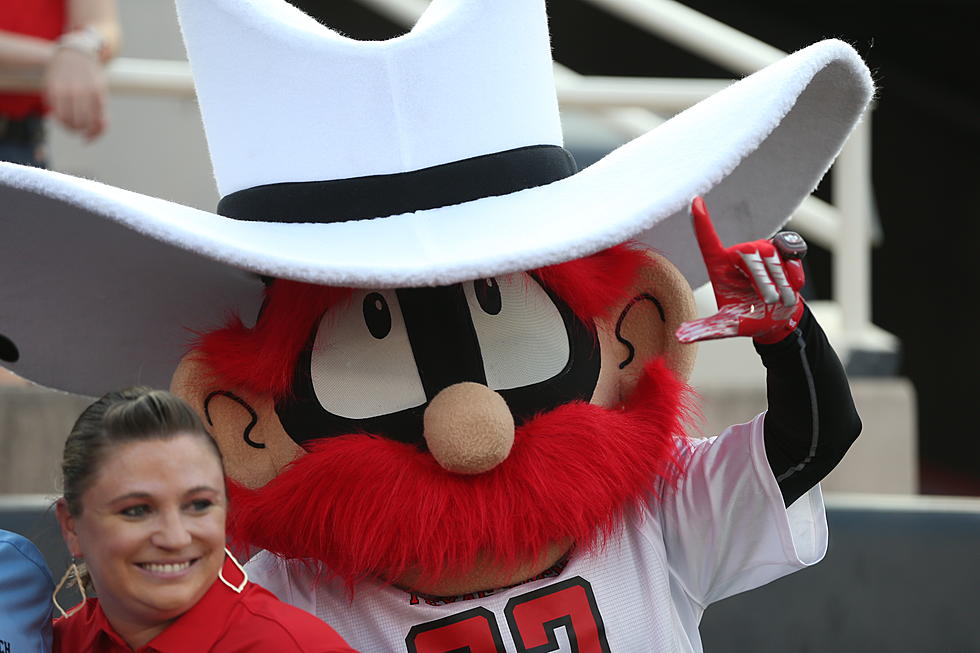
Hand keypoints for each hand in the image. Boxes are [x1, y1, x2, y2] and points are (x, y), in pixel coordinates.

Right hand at [43, 47, 107, 139]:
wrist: (75, 53)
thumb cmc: (91, 76)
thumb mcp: (102, 91)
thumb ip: (102, 112)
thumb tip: (97, 133)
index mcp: (98, 93)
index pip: (97, 122)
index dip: (94, 134)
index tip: (89, 136)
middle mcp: (82, 91)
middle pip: (82, 124)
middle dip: (82, 131)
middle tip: (80, 130)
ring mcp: (66, 90)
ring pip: (67, 121)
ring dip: (70, 128)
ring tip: (71, 125)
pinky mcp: (53, 89)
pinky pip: (55, 113)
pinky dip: (59, 120)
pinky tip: (61, 118)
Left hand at [675, 197, 805, 344]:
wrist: (778, 320)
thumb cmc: (747, 319)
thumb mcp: (725, 327)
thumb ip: (704, 330)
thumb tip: (679, 336)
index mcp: (719, 267)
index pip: (708, 240)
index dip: (701, 221)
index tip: (695, 200)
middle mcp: (738, 254)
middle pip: (749, 252)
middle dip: (762, 279)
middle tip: (766, 300)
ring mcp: (762, 251)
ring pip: (772, 255)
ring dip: (778, 282)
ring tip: (776, 299)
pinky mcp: (784, 252)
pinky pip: (792, 256)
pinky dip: (794, 276)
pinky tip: (791, 289)